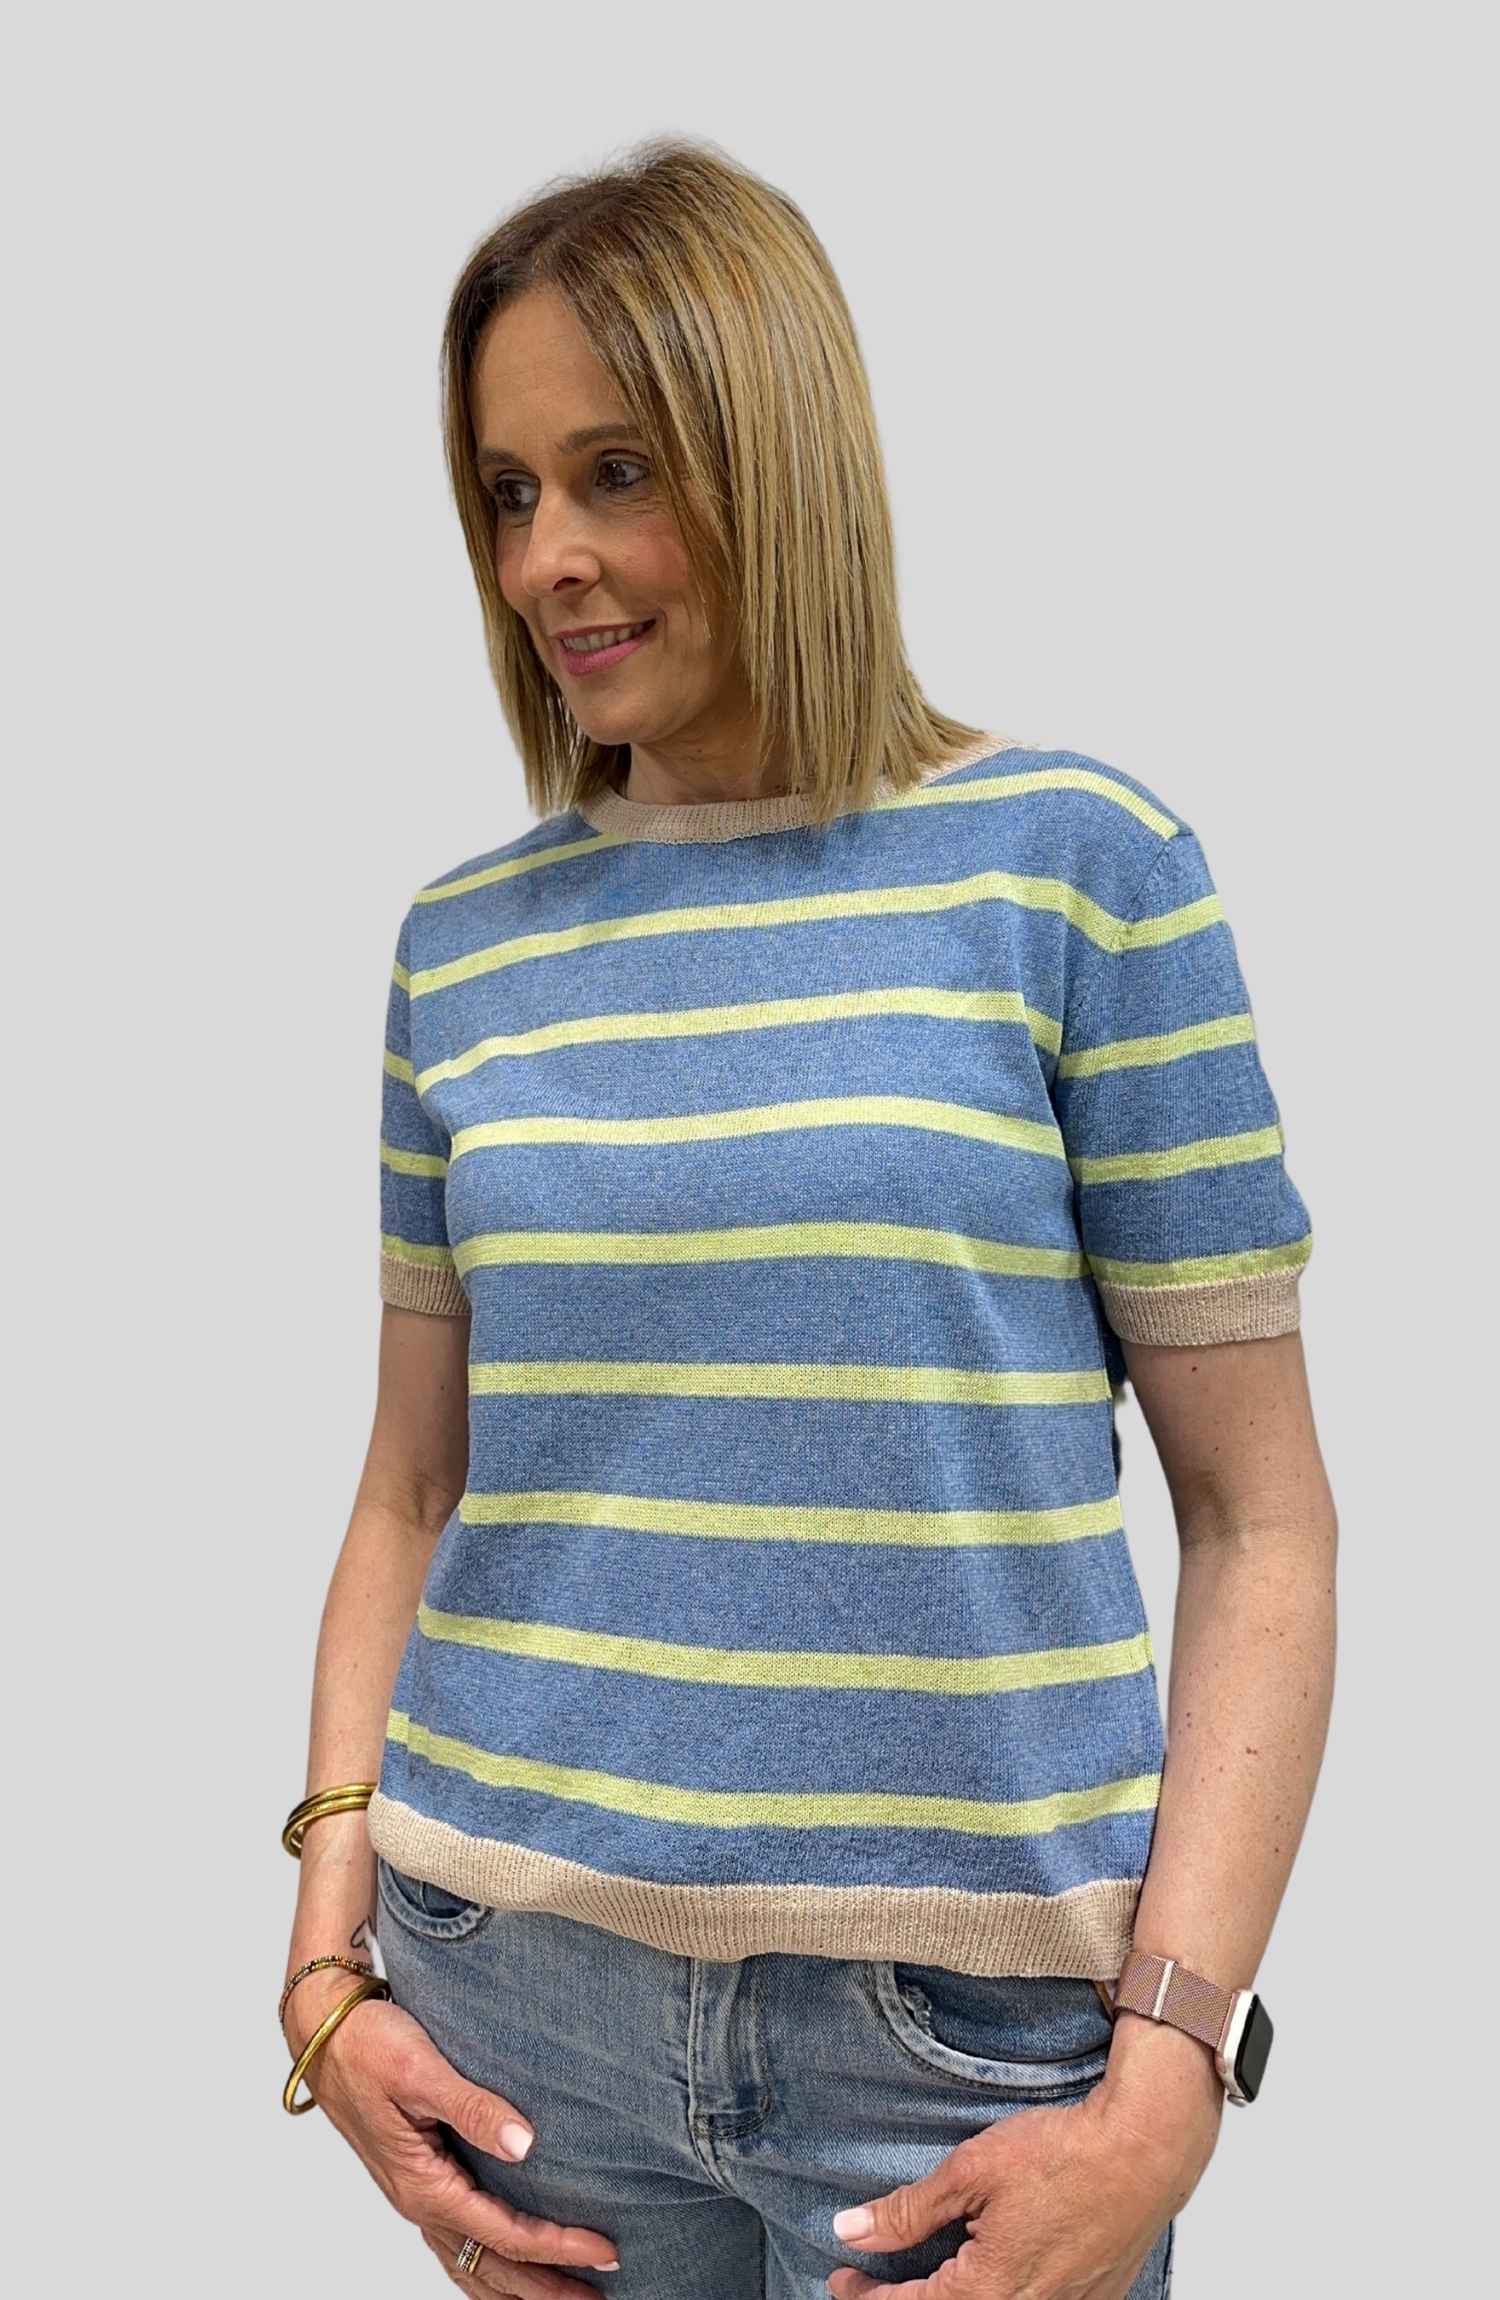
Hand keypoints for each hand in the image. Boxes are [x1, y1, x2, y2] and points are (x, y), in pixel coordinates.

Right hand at [283, 1973, 619, 2295]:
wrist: (323, 2030)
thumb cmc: (367, 2043)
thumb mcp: (420, 2070)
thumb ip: (472, 2107)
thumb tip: (524, 2144)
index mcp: (424, 2183)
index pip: (504, 2232)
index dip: (557, 2246)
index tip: (604, 2249)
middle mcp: (420, 2201)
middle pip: (491, 2266)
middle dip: (545, 2287)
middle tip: (599, 2295)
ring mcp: (415, 2194)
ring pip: (472, 2262)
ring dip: (518, 2285)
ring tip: (564, 2295)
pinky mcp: (417, 2178)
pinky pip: (458, 2241)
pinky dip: (488, 2264)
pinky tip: (508, 2263)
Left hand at [824, 2074, 1220, 2298]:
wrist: (1146, 2151)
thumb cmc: (1065, 2155)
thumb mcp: (971, 2171)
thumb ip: (909, 2211)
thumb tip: (853, 2230)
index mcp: (989, 2290)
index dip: (868, 2297)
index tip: (842, 2277)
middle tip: (871, 2282)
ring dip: (953, 2296)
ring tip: (926, 2273)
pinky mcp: (1090, 2299)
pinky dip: (998, 2291)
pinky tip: (987, 2268)